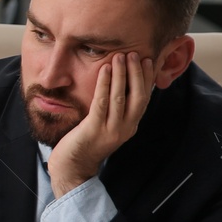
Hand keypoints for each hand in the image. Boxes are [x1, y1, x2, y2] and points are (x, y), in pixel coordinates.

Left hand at [48, 51, 154, 196]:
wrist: (73, 167)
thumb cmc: (86, 142)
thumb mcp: (107, 125)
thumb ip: (115, 110)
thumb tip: (120, 86)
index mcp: (130, 125)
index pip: (144, 98)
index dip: (147, 79)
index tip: (148, 60)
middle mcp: (125, 127)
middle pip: (138, 96)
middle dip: (138, 73)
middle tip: (135, 54)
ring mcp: (111, 129)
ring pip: (121, 97)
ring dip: (122, 74)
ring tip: (120, 56)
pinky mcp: (94, 129)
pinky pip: (102, 102)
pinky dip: (105, 84)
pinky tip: (104, 70)